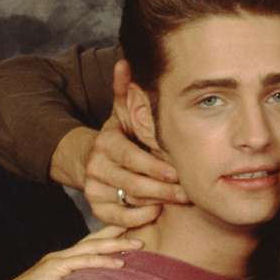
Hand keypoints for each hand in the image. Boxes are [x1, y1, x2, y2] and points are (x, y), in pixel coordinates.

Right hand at [0, 226, 141, 279]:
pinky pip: (84, 263)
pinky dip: (104, 261)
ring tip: (140, 245)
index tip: (131, 232)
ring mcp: (57, 260)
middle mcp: (61, 257)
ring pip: (92, 247)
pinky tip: (121, 263)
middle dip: (119, 234)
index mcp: (62, 262)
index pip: (90, 245)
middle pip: (95, 240)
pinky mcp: (55, 269)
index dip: (110, 237)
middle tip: (143, 232)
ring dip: (118, 245)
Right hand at [82, 60, 187, 226]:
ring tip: (179, 200)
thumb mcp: (122, 114)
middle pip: (133, 182)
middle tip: (188, 192)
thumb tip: (125, 61)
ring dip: (156, 202)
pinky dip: (139, 217)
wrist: (92, 159)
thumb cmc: (120, 137)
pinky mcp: (97, 207)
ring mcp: (94, 187)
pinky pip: (119, 218)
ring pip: (128, 200)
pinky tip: (157, 212)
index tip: (178, 173)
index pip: (130, 157)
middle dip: (163, 189)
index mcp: (105, 141)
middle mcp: (96, 165)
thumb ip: (126, 92)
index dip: (154, 166)